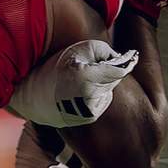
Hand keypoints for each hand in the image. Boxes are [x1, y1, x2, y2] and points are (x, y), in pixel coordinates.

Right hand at [10, 38, 140, 126]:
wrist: (34, 95)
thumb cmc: (54, 68)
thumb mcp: (76, 50)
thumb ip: (102, 50)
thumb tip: (119, 58)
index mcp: (85, 78)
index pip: (118, 70)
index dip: (128, 62)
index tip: (133, 56)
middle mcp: (90, 96)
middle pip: (114, 79)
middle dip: (109, 70)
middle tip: (94, 65)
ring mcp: (90, 109)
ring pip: (109, 90)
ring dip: (102, 83)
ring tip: (82, 80)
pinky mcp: (89, 117)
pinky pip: (103, 101)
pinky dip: (98, 94)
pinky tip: (82, 91)